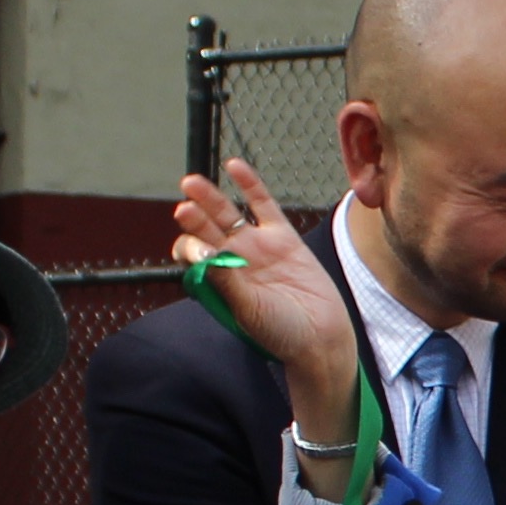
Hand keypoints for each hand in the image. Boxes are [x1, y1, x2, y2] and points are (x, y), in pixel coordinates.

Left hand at [169, 156, 361, 433]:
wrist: (321, 338)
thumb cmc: (281, 333)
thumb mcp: (249, 310)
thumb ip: (227, 281)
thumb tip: (204, 255)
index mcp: (218, 280)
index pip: (194, 254)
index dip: (190, 247)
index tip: (198, 250)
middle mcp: (234, 261)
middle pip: (206, 230)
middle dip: (193, 218)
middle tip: (184, 207)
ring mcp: (258, 246)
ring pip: (228, 214)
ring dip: (210, 198)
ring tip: (192, 184)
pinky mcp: (283, 238)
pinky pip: (263, 205)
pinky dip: (249, 185)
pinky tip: (234, 166)